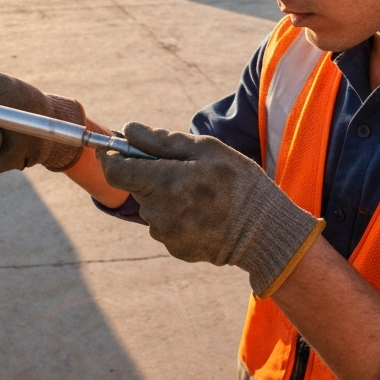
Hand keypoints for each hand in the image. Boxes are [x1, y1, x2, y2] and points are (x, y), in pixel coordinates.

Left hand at [99, 122, 323, 296]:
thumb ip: (161, 141)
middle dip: (150, 176)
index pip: (115, 170)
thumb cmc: (239, 183)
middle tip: (184, 171)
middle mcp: (158, 212)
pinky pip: (165, 226)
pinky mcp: (175, 249)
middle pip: (136, 187)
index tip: (121, 150)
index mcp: (165, 182)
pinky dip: (177, 217)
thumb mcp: (206, 150)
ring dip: (165, 198)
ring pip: (151, 207)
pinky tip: (203, 214)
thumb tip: (128, 130)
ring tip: (200, 195)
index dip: (114, 157)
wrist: (265, 232)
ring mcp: (165, 234)